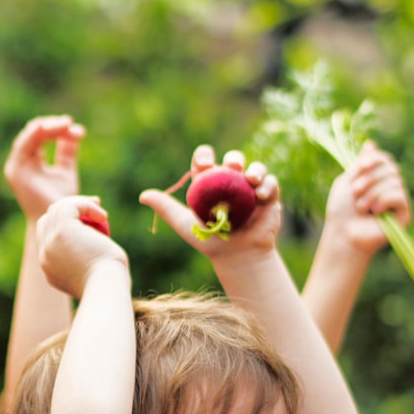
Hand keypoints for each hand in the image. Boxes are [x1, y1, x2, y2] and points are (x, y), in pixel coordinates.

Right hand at [5, 114, 85, 220]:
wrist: (57, 222)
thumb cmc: (61, 202)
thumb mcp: (66, 172)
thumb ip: (67, 152)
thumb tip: (76, 131)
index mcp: (31, 161)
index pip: (41, 136)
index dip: (59, 130)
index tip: (79, 132)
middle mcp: (22, 162)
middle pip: (35, 133)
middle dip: (53, 126)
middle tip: (70, 123)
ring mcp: (17, 166)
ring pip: (29, 136)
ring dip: (47, 127)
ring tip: (65, 124)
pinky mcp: (16, 171)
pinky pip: (23, 145)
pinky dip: (34, 134)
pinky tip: (46, 127)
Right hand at [36, 195, 127, 298]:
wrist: (106, 290)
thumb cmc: (109, 287)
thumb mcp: (96, 275)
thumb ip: (87, 262)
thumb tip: (92, 247)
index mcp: (48, 267)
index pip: (47, 236)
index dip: (64, 225)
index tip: (89, 222)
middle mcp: (44, 254)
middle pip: (47, 219)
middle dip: (68, 210)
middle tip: (94, 209)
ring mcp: (50, 242)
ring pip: (57, 209)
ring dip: (80, 205)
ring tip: (101, 213)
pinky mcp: (62, 230)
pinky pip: (70, 206)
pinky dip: (87, 206)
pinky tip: (103, 216)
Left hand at [140, 147, 282, 262]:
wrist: (237, 257)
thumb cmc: (209, 241)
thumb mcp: (184, 223)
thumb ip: (165, 207)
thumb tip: (142, 195)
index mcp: (210, 183)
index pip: (206, 161)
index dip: (204, 156)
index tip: (203, 164)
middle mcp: (231, 182)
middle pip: (233, 160)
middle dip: (233, 160)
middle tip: (231, 167)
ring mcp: (251, 188)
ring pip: (255, 168)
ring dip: (254, 169)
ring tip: (250, 178)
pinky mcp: (269, 197)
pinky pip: (270, 184)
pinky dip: (267, 185)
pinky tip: (261, 195)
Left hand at [325, 141, 410, 255]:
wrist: (343, 234)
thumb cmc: (342, 211)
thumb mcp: (347, 181)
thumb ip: (360, 165)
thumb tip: (371, 143)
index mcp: (376, 179)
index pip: (385, 160)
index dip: (375, 159)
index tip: (362, 166)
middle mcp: (389, 187)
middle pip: (390, 168)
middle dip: (370, 178)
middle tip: (355, 192)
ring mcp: (398, 201)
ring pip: (394, 181)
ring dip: (373, 192)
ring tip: (360, 206)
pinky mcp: (404, 214)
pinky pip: (400, 195)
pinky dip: (384, 200)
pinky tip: (374, 211)